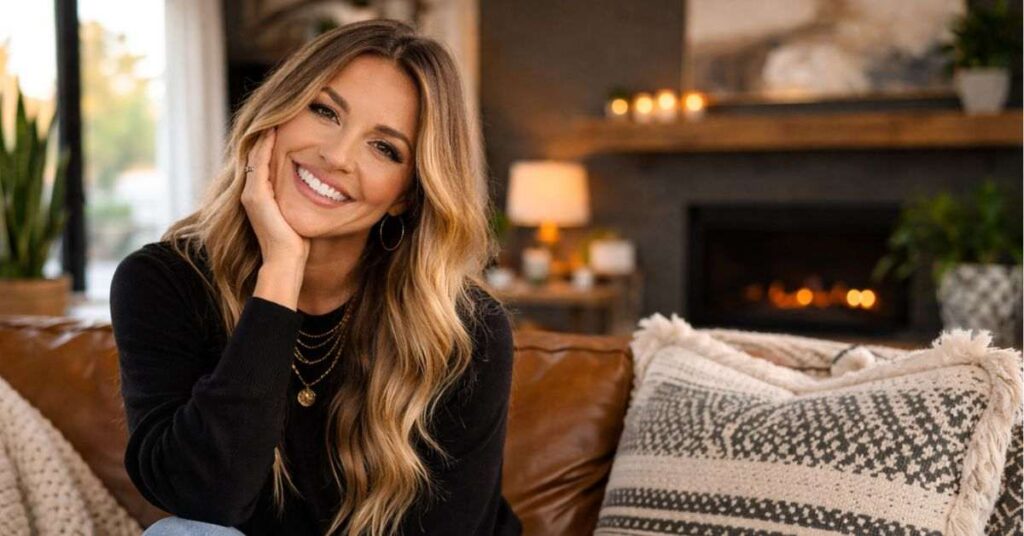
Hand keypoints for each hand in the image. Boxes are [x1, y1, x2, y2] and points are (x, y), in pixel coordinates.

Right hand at [241, 128, 309, 265]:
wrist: (286, 261)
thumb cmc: (296, 242)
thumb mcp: (296, 213)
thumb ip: (297, 199)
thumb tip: (317, 189)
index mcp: (259, 196)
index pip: (263, 162)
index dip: (271, 144)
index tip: (284, 125)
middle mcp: (250, 193)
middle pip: (256, 155)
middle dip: (267, 135)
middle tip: (279, 114)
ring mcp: (250, 194)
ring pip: (255, 156)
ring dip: (265, 136)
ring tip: (275, 116)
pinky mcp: (255, 196)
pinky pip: (259, 163)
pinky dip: (265, 146)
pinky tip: (274, 131)